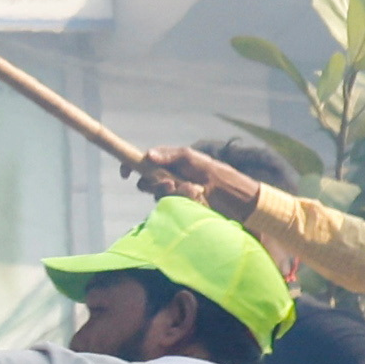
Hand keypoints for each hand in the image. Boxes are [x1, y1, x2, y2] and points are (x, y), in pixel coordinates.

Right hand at [127, 141, 256, 210]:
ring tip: (193, 191)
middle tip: (171, 184)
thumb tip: (148, 155)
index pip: (145, 164)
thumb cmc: (219, 175)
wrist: (239, 199)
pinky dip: (182, 201)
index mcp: (171, 164)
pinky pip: (172, 206)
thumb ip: (172, 155)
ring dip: (173, 193)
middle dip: (155, 184)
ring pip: (160, 196)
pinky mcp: (183, 208)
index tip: (124, 173)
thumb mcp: (195, 160)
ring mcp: (177, 195)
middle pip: (148, 183)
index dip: (132, 166)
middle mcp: (171, 179)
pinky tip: (197, 199)